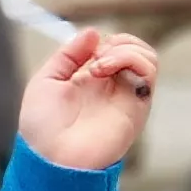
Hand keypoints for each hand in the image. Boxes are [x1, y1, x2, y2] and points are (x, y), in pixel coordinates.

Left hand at [13, 25, 157, 171]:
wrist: (51, 158)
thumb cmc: (42, 128)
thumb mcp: (46, 81)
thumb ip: (67, 55)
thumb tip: (93, 32)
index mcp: (91, 81)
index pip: (113, 47)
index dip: (102, 40)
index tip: (84, 49)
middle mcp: (112, 87)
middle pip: (135, 49)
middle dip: (118, 41)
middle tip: (96, 57)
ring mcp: (126, 95)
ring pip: (147, 56)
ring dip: (125, 49)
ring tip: (100, 65)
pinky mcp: (137, 105)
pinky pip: (148, 71)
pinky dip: (130, 58)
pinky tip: (105, 70)